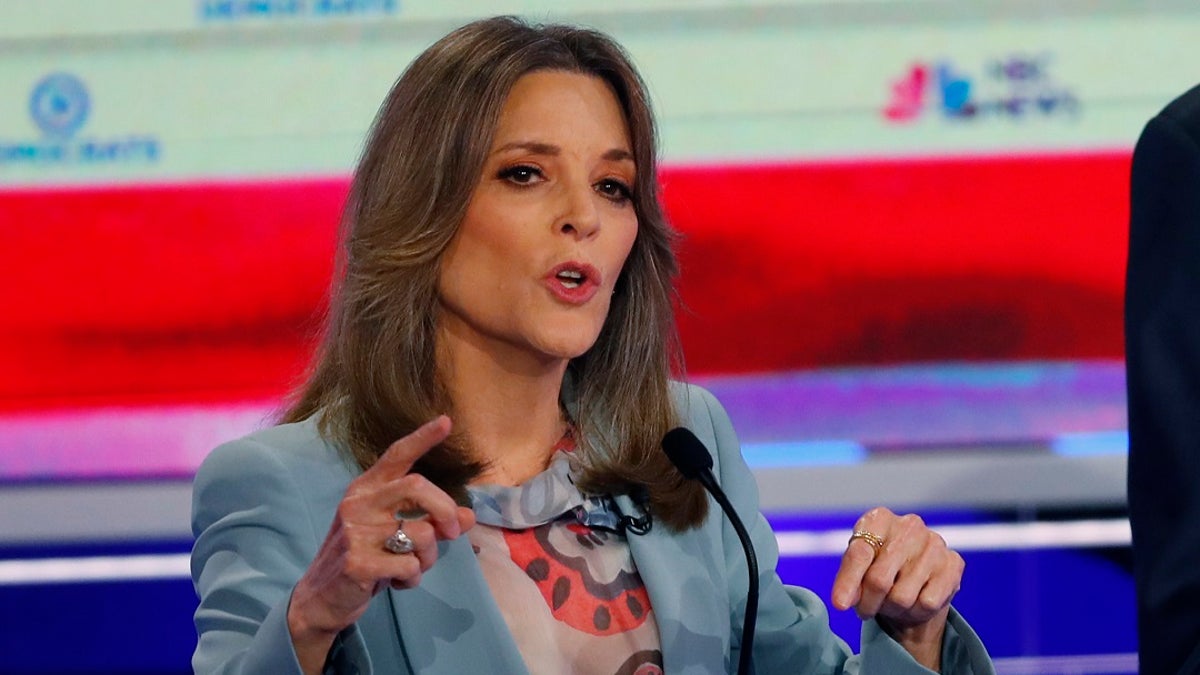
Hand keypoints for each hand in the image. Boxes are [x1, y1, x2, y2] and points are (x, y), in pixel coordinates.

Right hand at [287, 416, 475, 673]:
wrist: (320, 600)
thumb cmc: (363, 559)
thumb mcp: (394, 536)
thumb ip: (430, 522)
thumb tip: (468, 517)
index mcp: (365, 489)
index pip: (396, 456)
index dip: (423, 437)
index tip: (447, 421)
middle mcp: (358, 503)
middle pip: (418, 486)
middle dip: (445, 509)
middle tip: (453, 532)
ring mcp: (355, 532)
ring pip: (422, 533)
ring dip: (429, 557)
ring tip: (411, 567)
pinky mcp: (357, 563)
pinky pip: (410, 566)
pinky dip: (412, 578)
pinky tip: (395, 582)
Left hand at [831, 507, 963, 669]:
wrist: (917, 581)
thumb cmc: (879, 570)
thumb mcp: (857, 570)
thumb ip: (848, 581)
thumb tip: (842, 601)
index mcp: (879, 518)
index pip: (859, 553)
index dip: (848, 583)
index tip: (840, 605)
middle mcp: (909, 525)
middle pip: (879, 579)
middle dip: (869, 602)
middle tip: (866, 609)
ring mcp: (934, 542)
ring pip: (902, 596)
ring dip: (893, 608)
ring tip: (892, 601)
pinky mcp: (953, 563)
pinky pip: (927, 602)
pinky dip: (917, 610)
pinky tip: (916, 600)